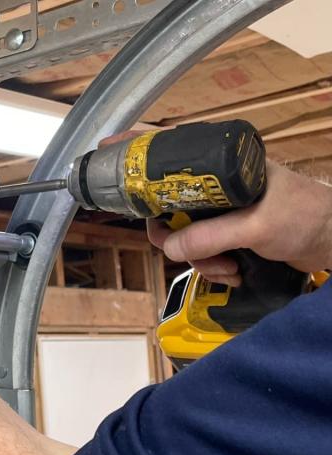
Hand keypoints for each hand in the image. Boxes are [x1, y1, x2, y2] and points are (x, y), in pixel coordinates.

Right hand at [147, 161, 331, 284]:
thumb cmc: (303, 218)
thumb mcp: (254, 227)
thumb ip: (211, 237)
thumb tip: (168, 249)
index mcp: (225, 173)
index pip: (178, 182)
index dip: (161, 203)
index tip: (158, 228)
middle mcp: (222, 191)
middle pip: (180, 217)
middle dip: (188, 245)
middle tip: (197, 258)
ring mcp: (229, 215)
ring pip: (193, 241)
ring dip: (206, 262)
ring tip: (229, 270)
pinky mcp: (236, 236)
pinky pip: (210, 253)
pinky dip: (217, 268)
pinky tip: (235, 274)